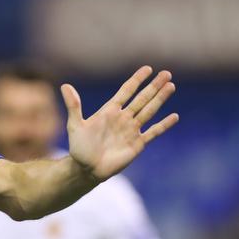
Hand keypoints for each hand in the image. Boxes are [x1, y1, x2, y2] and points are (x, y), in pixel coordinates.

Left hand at [62, 66, 177, 181]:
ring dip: (160, 99)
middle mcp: (123, 118)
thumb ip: (74, 106)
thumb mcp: (75, 125)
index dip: (136, 80)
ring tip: (171, 86)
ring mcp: (131, 130)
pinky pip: (153, 132)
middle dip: (154, 86)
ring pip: (149, 111)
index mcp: (110, 111)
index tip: (147, 69)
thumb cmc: (79, 148)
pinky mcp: (137, 144)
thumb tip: (64, 85)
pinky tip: (174, 116)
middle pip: (142, 98)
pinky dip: (163, 125)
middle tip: (166, 73)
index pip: (126, 91)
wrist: (87, 169)